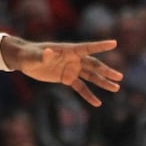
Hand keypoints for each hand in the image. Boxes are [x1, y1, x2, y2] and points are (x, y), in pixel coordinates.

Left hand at [2, 37, 122, 105]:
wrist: (25, 60)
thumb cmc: (29, 54)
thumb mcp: (34, 56)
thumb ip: (42, 55)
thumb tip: (48, 53)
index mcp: (68, 50)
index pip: (87, 47)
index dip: (100, 46)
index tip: (114, 43)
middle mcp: (73, 59)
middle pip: (93, 65)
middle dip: (106, 71)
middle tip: (120, 77)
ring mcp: (71, 68)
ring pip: (91, 76)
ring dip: (103, 82)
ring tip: (116, 88)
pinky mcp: (67, 78)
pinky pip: (80, 87)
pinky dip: (88, 95)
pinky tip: (97, 103)